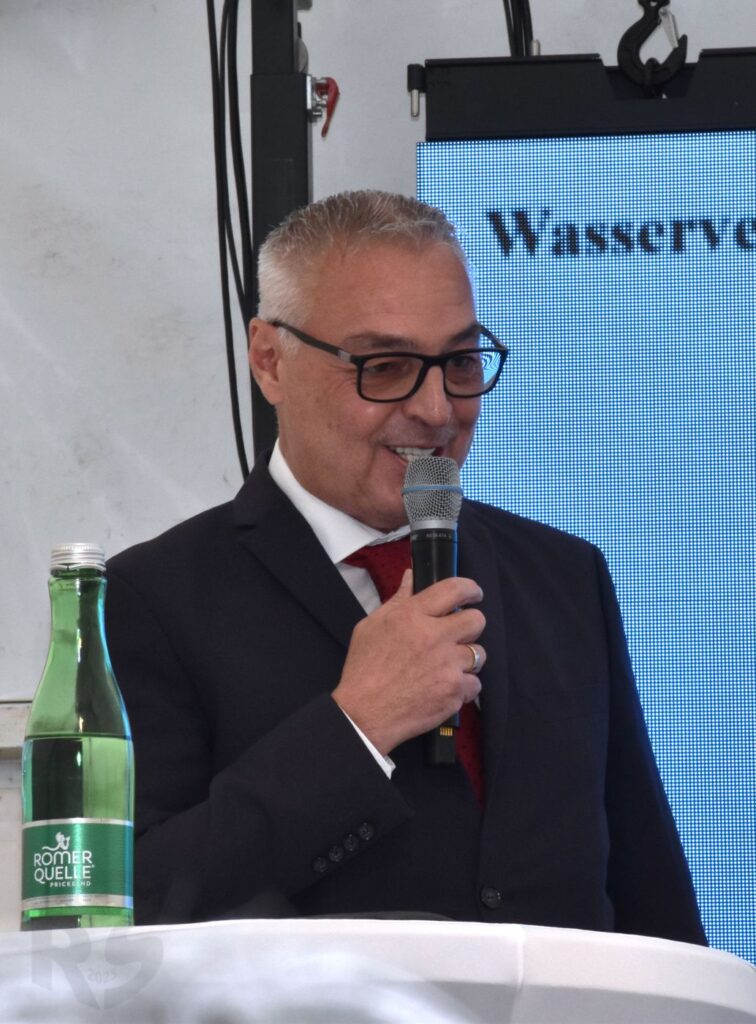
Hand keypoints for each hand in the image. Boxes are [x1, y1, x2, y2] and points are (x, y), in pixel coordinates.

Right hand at [332, 570, 485, 754]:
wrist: (364, 714)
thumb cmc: (363, 671)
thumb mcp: (370, 627)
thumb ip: (397, 601)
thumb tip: (411, 578)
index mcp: (412, 616)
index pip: (453, 589)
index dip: (470, 588)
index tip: (473, 593)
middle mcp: (434, 637)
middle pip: (476, 620)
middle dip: (470, 625)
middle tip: (458, 634)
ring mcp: (447, 665)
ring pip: (479, 653)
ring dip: (466, 659)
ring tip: (446, 666)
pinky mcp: (454, 691)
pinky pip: (475, 684)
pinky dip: (463, 687)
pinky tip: (444, 687)